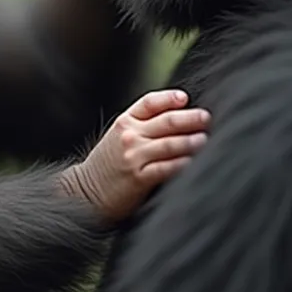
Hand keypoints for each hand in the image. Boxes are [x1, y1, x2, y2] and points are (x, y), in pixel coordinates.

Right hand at [63, 90, 210, 221]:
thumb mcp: (117, 137)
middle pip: (166, 121)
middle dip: (190, 118)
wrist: (85, 193)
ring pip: (170, 144)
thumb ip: (141, 125)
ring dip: (192, 141)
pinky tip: (194, 162)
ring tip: (205, 140)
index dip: (170, 98)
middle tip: (206, 119)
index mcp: (124, 122)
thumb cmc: (107, 165)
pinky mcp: (139, 178)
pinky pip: (167, 168)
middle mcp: (129, 136)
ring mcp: (134, 157)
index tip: (185, 99)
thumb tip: (178, 116)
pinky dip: (183, 164)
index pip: (150, 102)